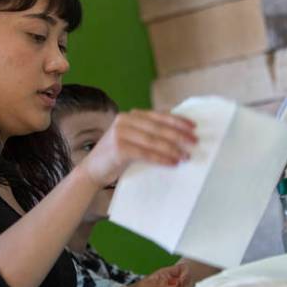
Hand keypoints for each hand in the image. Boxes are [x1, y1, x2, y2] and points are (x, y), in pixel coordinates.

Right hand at [78, 110, 196, 188]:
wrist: (92, 171)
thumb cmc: (116, 156)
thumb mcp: (132, 140)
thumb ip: (149, 134)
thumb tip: (179, 136)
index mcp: (130, 116)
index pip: (158, 115)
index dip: (177, 120)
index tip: (193, 127)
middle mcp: (124, 120)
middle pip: (158, 127)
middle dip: (178, 134)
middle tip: (194, 142)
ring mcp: (120, 133)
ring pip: (153, 140)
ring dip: (172, 148)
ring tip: (186, 156)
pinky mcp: (119, 148)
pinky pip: (146, 153)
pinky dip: (161, 158)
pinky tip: (172, 162)